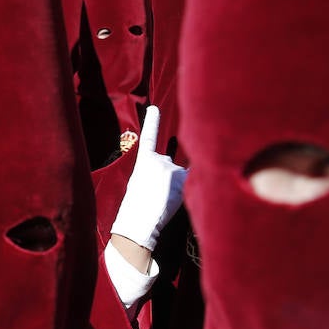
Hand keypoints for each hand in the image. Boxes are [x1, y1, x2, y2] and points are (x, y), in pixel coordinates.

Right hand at [109, 106, 187, 251]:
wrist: (139, 220)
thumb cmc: (136, 207)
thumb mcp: (138, 183)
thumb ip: (154, 173)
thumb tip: (175, 174)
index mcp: (144, 161)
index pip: (149, 137)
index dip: (152, 122)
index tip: (154, 108)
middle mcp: (159, 160)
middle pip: (170, 166)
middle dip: (167, 179)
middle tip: (156, 196)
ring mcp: (172, 169)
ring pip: (181, 177)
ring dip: (176, 188)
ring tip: (163, 202)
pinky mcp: (183, 180)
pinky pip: (191, 181)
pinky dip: (189, 187)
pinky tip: (182, 193)